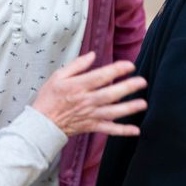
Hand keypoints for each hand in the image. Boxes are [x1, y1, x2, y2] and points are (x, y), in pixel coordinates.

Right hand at [31, 52, 146, 136]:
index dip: (116, 70)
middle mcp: (86, 101)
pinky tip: (135, 130)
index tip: (129, 65)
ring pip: (112, 112)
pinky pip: (109, 129)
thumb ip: (77, 65)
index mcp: (78, 86)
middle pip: (110, 94)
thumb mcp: (58, 75)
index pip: (101, 76)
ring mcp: (90, 115)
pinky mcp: (91, 126)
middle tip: (143, 82)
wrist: (42, 122)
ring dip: (128, 108)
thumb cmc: (49, 97)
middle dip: (128, 87)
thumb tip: (92, 55)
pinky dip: (122, 131)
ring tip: (143, 104)